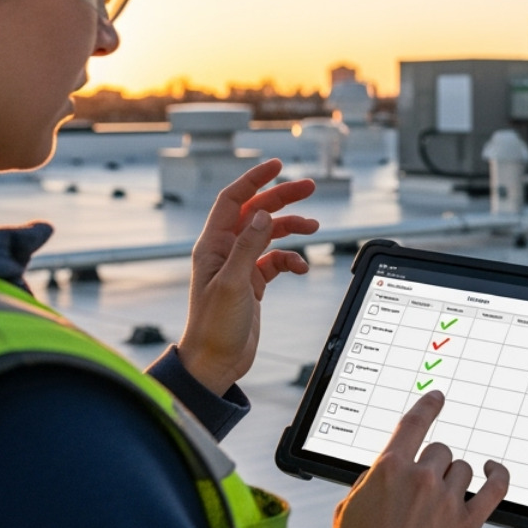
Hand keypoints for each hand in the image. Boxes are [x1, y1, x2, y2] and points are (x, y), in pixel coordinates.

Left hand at [179, 158, 317, 394]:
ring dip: (291, 228)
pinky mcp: (253, 283)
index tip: (278, 165)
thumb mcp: (233, 283)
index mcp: (213, 245)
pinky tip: (301, 268)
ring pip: (269, 234)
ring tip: (314, 227)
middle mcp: (225, 251)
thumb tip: (263, 213)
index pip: (233, 200)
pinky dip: (292, 260)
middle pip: (256, 212)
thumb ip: (248, 246)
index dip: (254, 179)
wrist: (214, 362)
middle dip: (282, 198)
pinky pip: (277, 261)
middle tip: (310, 187)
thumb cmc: (214, 326)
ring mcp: (240, 266)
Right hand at [329, 390, 510, 527]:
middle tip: (422, 490)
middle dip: (432, 465)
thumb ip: (373, 481)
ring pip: (463, 469)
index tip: (437, 397)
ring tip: (440, 502)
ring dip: (454, 479)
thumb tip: (389, 472)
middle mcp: (421, 477)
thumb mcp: (350, 507)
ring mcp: (447, 500)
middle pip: (440, 450)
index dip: (428, 406)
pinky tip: (494, 470)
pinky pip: (495, 487)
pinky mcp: (468, 523)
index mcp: (389, 468)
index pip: (414, 423)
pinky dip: (498, 475)